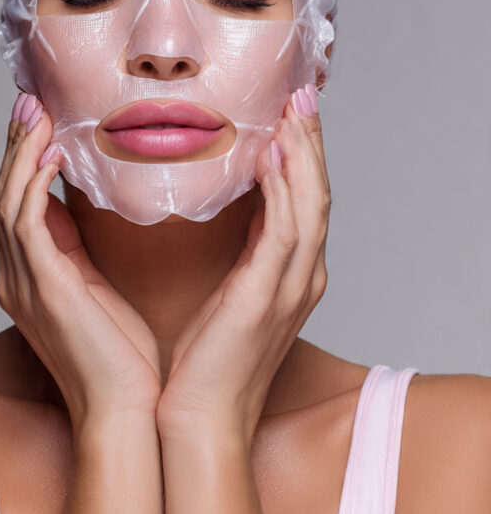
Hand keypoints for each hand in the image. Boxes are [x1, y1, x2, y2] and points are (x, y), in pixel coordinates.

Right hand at [0, 93, 161, 441]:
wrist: (127, 414)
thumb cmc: (126, 361)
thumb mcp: (102, 294)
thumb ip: (86, 255)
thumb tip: (94, 211)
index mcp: (34, 279)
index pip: (20, 205)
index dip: (28, 160)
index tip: (45, 120)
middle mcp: (18, 278)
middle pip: (5, 194)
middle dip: (17, 145)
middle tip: (32, 101)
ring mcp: (24, 283)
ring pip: (7, 199)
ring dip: (22, 151)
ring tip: (38, 112)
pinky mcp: (44, 289)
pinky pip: (26, 221)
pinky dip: (34, 182)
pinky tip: (53, 152)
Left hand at [156, 83, 330, 448]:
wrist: (197, 421)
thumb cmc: (201, 364)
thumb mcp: (223, 296)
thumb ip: (233, 255)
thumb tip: (214, 210)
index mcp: (290, 277)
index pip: (304, 202)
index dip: (302, 154)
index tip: (289, 112)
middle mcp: (301, 279)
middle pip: (318, 194)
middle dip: (311, 141)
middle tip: (300, 93)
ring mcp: (290, 289)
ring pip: (311, 205)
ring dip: (303, 153)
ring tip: (292, 109)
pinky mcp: (266, 298)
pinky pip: (283, 232)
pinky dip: (283, 189)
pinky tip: (270, 156)